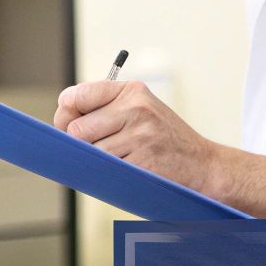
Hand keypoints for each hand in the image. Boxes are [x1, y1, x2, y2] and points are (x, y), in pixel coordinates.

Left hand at [54, 80, 226, 194]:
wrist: (203, 164)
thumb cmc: (163, 140)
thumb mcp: (139, 112)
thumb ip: (103, 110)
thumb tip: (61, 122)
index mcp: (131, 90)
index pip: (77, 95)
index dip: (66, 113)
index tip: (67, 124)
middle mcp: (136, 107)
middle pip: (76, 128)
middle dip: (79, 144)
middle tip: (97, 149)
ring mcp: (140, 133)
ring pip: (90, 152)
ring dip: (98, 162)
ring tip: (120, 160)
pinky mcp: (143, 159)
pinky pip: (106, 169)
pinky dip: (109, 174)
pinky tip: (127, 170)